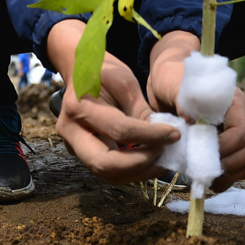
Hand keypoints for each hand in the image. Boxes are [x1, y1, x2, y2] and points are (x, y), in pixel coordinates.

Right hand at [48, 20, 179, 184]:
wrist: (79, 71)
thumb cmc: (103, 71)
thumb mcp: (124, 82)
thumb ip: (141, 112)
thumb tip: (165, 136)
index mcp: (78, 107)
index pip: (119, 130)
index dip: (150, 135)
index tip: (174, 134)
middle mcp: (70, 132)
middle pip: (105, 163)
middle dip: (140, 163)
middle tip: (165, 152)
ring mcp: (73, 146)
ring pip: (107, 174)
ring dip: (138, 172)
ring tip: (163, 160)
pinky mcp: (83, 155)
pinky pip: (108, 172)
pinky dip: (131, 171)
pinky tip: (150, 161)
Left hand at [147, 31, 244, 192]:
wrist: (166, 81)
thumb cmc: (171, 78)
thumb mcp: (173, 84)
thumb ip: (183, 100)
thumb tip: (190, 121)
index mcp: (232, 101)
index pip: (240, 129)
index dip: (225, 146)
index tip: (203, 152)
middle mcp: (239, 117)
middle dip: (229, 164)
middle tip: (204, 170)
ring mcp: (234, 133)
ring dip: (229, 174)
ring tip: (206, 179)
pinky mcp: (226, 146)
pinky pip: (238, 169)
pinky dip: (226, 179)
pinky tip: (208, 181)